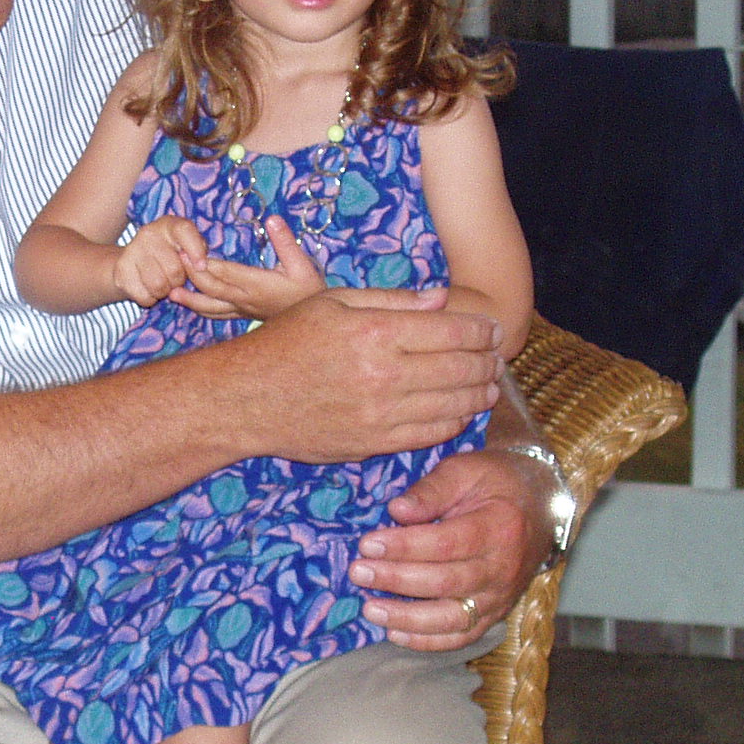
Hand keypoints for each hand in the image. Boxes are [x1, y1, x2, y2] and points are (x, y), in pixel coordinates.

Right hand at [111, 217, 209, 305]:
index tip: (201, 267)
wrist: (132, 261)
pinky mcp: (121, 271)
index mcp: (169, 224)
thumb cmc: (170, 254)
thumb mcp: (187, 247)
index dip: (196, 251)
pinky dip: (150, 299)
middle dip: (179, 281)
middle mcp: (148, 233)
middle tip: (175, 278)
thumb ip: (199, 251)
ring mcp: (132, 251)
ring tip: (163, 284)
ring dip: (165, 292)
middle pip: (174, 269)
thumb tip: (201, 267)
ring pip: (159, 285)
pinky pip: (144, 296)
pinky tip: (148, 289)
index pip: (184, 231)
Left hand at [169, 214, 329, 320]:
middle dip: (192, 275)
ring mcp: (242, 310)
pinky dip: (202, 310)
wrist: (313, 323)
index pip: (226, 273)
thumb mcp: (303, 264)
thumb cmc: (310, 290)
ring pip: (211, 307)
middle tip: (174, 260)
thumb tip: (272, 219)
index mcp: (257, 284)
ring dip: (191, 300)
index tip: (187, 253)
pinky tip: (190, 306)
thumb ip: (286, 242)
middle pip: (213, 289)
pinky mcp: (244, 316)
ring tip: (171, 293)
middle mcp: (245, 299)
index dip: (206, 264)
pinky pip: (218, 314)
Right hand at [219, 286, 501, 463]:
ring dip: (479, 394)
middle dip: (487, 362)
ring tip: (489, 385)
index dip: (482, 331)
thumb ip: (391, 300)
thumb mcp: (331, 303)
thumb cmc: (285, 342)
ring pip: (452, 404)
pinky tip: (461, 411)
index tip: (494, 330)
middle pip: (460, 368)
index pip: (452, 331)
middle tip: (497, 357)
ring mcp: (380, 414)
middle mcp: (383, 374)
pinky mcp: (373, 444)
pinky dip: (454, 422)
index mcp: (375, 332)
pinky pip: (430, 434)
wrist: (245, 399)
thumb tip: (441, 299)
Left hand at [348, 447, 551, 649]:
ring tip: (369, 609)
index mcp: (500, 527)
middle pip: (445, 582)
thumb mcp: (467, 470)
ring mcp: (501, 596)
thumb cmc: (497, 483)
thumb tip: (396, 510)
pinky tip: (393, 632)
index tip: (367, 544)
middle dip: (396, 579)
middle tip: (358, 572)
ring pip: (452, 618)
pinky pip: (461, 637)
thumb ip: (431, 489)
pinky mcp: (494, 614)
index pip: (446, 544)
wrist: (540, 506)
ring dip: (406, 618)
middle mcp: (503, 568)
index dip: (404, 547)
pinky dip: (427, 641)